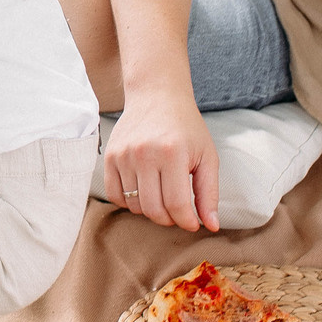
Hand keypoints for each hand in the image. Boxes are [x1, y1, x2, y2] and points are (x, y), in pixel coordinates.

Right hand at [103, 87, 220, 232]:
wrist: (156, 96)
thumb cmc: (186, 128)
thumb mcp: (207, 156)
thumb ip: (209, 193)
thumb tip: (212, 226)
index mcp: (172, 153)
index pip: (177, 204)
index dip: (187, 221)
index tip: (192, 223)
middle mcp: (144, 154)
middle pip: (154, 210)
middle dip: (169, 219)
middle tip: (177, 212)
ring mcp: (123, 155)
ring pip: (134, 206)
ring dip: (150, 210)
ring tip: (161, 196)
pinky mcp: (110, 156)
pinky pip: (114, 195)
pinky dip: (128, 202)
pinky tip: (142, 192)